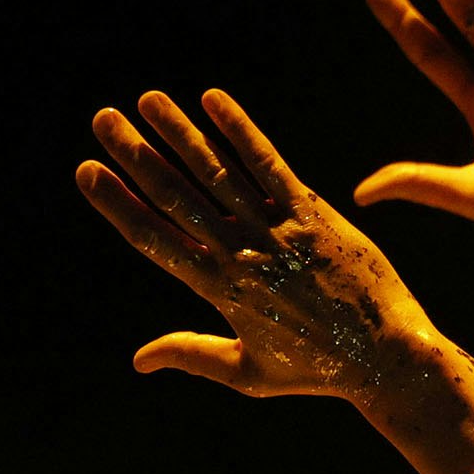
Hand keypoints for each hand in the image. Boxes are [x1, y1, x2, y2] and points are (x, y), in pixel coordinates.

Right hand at [78, 87, 439, 400]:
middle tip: (102, 118)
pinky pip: (269, 164)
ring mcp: (277, 231)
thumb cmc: (317, 369)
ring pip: (217, 173)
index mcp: (219, 292)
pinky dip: (241, 130)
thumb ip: (192, 353)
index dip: (117, 204)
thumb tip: (139, 359)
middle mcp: (242, 255)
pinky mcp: (313, 214)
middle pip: (176, 196)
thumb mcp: (248, 373)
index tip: (87, 171)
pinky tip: (213, 99)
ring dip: (179, 132)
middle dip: (135, 154)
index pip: (154, 239)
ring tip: (147, 99)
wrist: (386, 358)